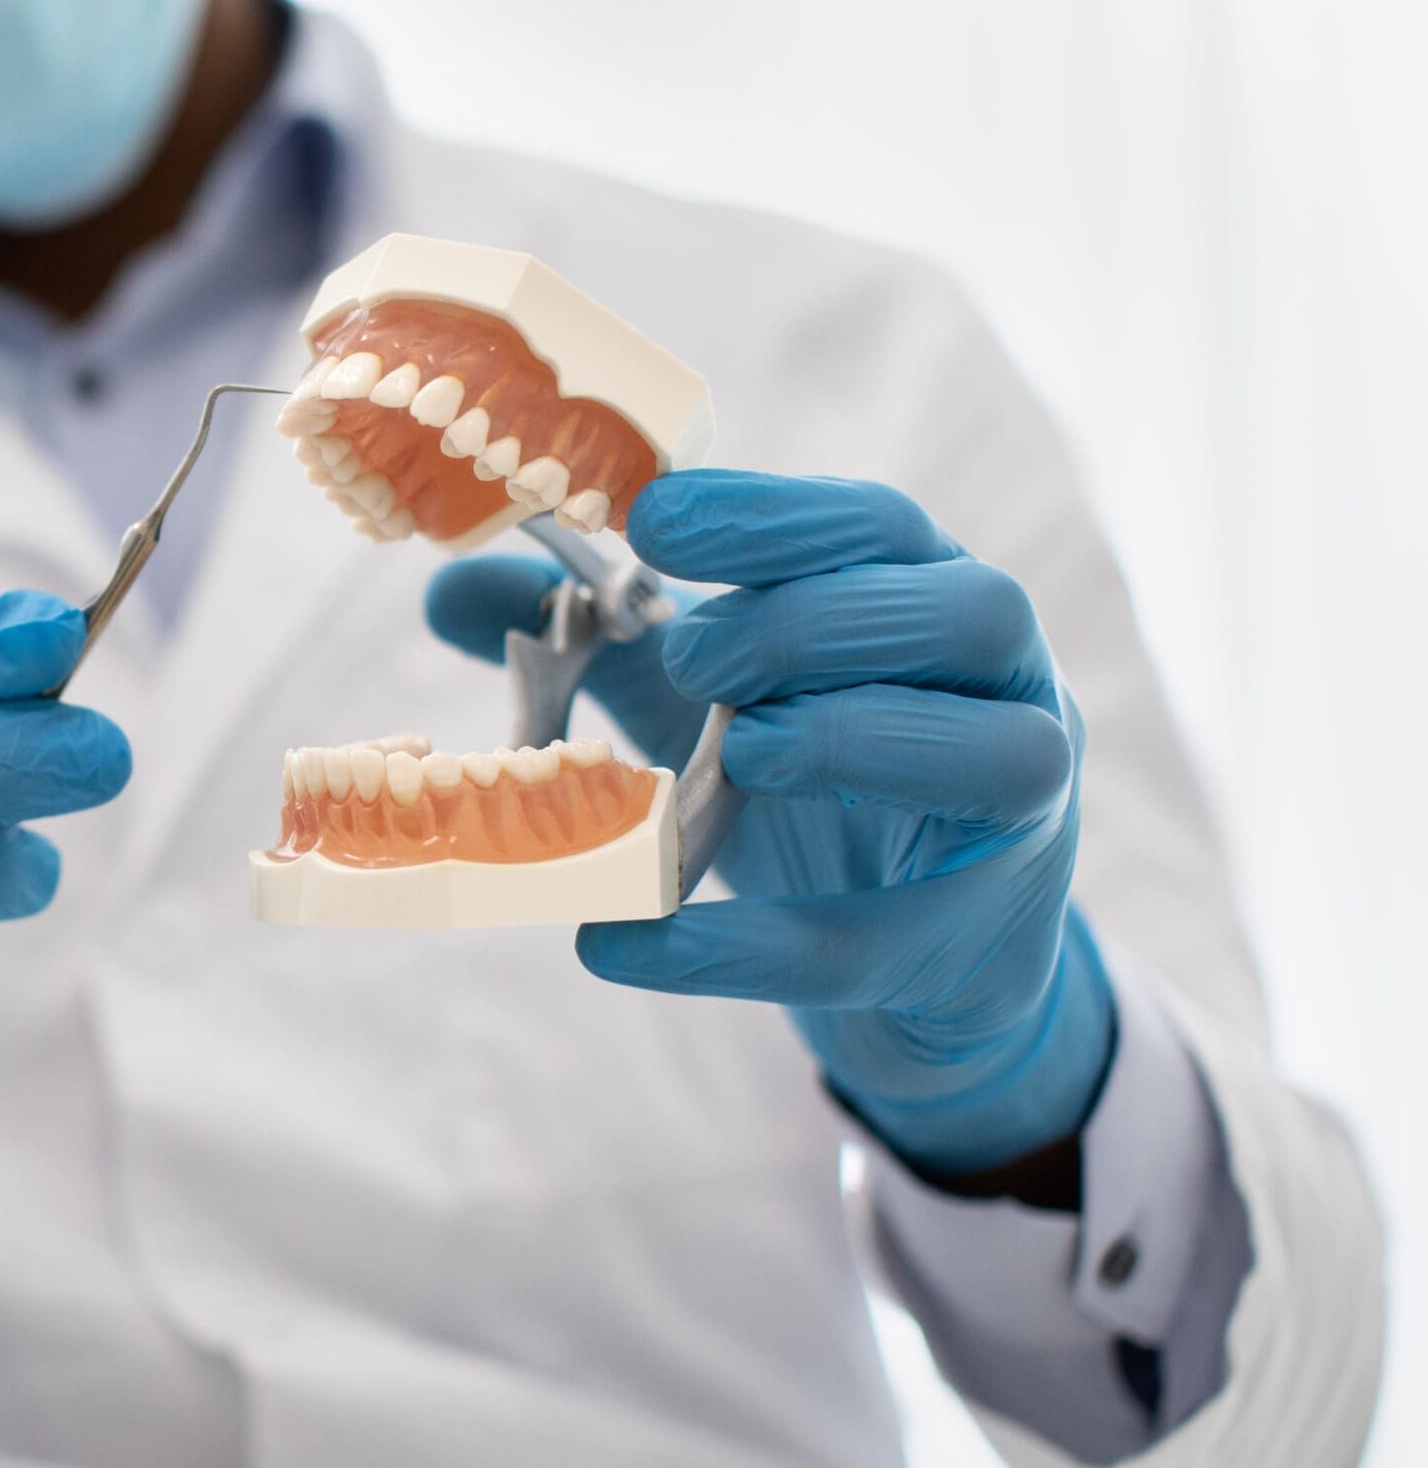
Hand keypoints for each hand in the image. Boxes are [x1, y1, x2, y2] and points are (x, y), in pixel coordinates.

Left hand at [427, 472, 1114, 1172]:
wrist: (916, 951)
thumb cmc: (813, 779)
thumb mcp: (697, 699)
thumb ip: (592, 637)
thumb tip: (449, 592)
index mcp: (927, 598)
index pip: (880, 525)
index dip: (775, 516)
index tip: (655, 519)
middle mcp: (1002, 686)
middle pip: (966, 611)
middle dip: (815, 623)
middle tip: (693, 656)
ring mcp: (1018, 812)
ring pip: (992, 756)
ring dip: (857, 740)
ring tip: (743, 752)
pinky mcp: (973, 941)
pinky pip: (876, 942)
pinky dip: (745, 948)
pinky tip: (624, 946)